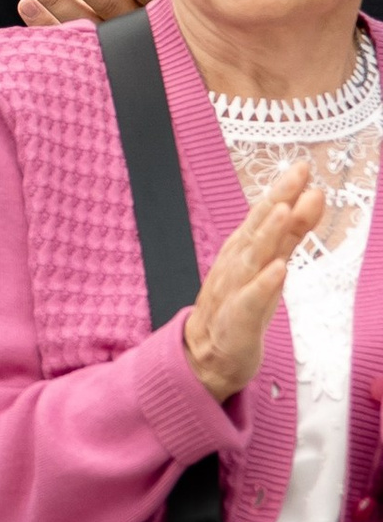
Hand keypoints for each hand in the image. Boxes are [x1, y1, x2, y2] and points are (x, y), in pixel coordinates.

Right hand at [184, 163, 326, 399]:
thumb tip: (314, 196)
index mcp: (245, 247)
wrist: (208, 354)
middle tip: (297, 175)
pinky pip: (250, 301)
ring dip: (267, 234)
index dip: (284, 190)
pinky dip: (262, 285)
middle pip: (257, 227)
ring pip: (251, 258)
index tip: (303, 167)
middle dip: (277, 199)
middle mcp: (237, 263)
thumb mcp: (271, 264)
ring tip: (285, 211)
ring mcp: (234, 290)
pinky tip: (277, 270)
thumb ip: (292, 232)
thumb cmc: (242, 304)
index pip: (266, 214)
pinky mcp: (237, 320)